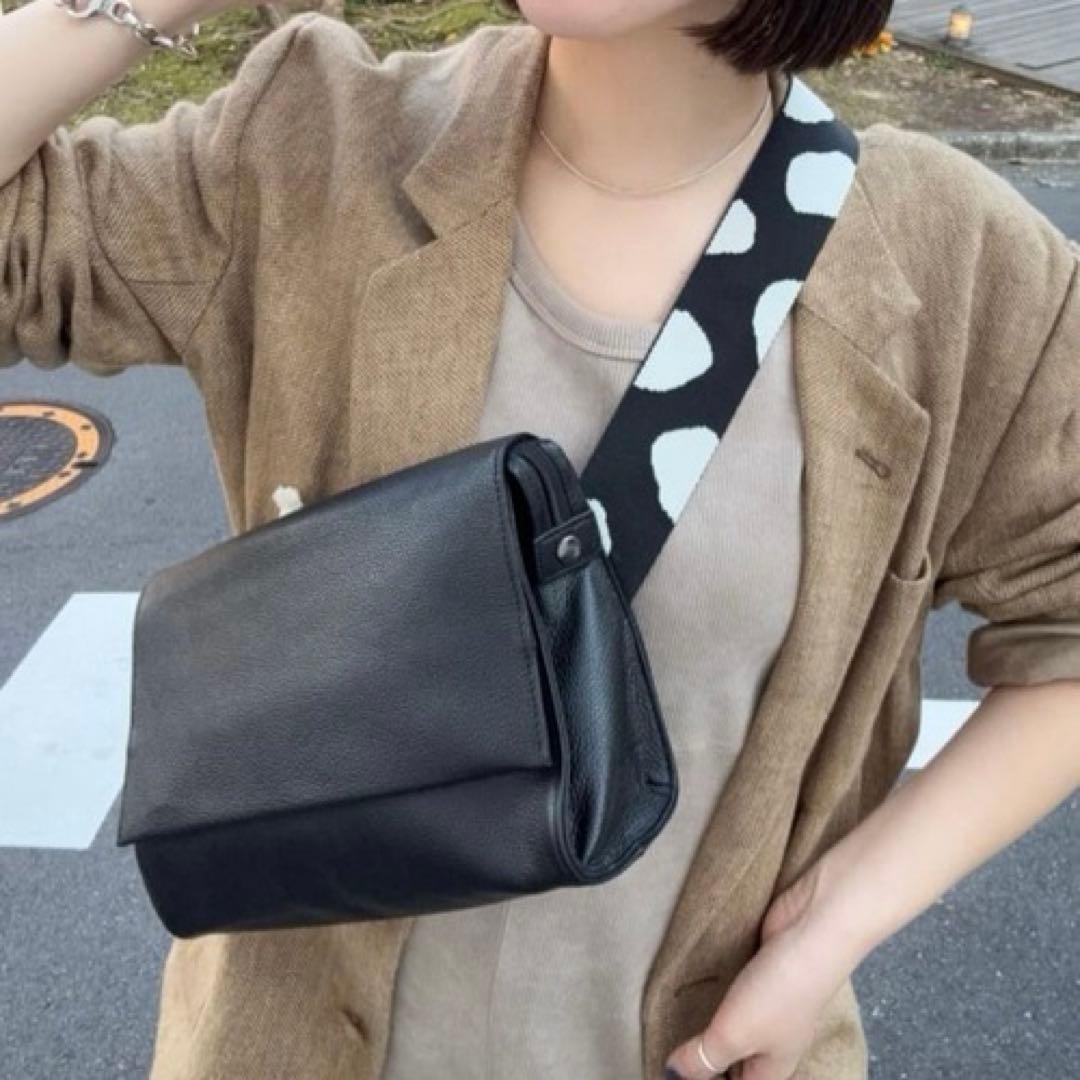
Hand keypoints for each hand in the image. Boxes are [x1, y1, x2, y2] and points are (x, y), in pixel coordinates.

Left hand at [662, 859, 854, 1079]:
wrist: (814, 929)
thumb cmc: (778, 992)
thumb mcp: (734, 1034)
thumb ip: (703, 1057)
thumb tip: (672, 1076)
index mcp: (771, 1067)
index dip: (707, 1079)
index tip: (673, 1067)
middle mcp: (773, 1039)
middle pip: (734, 1056)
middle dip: (703, 1049)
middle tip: (665, 1035)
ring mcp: (769, 1001)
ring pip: (733, 1017)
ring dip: (706, 1014)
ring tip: (669, 1008)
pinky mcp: (762, 968)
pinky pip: (734, 986)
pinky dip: (714, 985)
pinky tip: (690, 977)